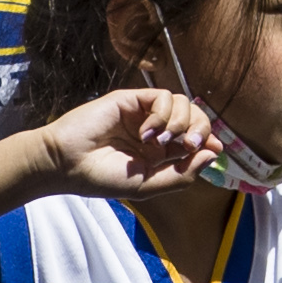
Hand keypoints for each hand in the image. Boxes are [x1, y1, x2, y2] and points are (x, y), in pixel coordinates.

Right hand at [30, 86, 230, 202]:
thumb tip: (212, 155)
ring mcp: (144, 114)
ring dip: (180, 122)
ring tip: (160, 141)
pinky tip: (146, 132)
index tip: (216, 148)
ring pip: (183, 104)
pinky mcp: (131, 100)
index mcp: (160, 152)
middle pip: (195, 118)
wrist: (65, 164)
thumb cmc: (100, 178)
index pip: (195, 138)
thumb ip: (181, 174)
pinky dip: (162, 114)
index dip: (208, 140)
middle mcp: (155, 131)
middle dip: (200, 129)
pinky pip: (162, 97)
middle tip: (189, 145)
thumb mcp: (146, 185)